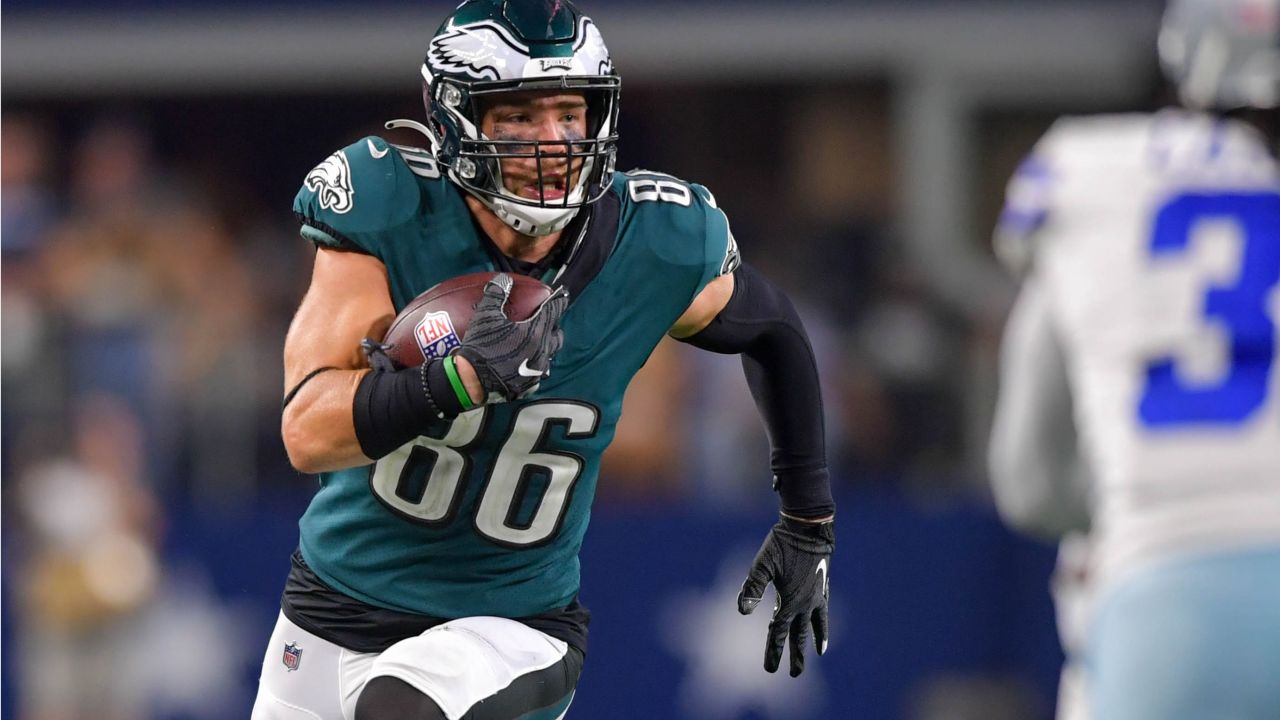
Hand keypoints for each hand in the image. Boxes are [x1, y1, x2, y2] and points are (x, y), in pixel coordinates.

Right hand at [455, 273, 568, 402]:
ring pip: (549, 355)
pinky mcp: (529, 384)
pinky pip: (538, 372)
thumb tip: (503, 279)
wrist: (473, 382)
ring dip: (545, 346)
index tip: (562, 296)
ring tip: (536, 342)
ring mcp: (537, 369)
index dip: (559, 302)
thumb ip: (496, 294)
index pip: (554, 311)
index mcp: (536, 331)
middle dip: (554, 327)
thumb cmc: (481, 346)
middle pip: (557, 336)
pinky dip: (534, 364)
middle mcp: (542, 350)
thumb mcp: (485, 316)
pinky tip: (524, 362)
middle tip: (547, 321)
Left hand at [737, 515, 833, 675]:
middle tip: (794, 675)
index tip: (770, 670)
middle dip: (795, 656)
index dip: (773, 652)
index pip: (777, 633)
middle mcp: (804, 605)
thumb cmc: (782, 545)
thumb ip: (752, 588)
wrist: (809, 529)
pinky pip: (823, 613)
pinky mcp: (821, 590)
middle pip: (797, 636)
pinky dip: (822, 626)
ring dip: (812, 642)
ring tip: (815, 656)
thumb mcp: (762, 564)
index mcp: (788, 602)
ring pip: (813, 627)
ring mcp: (815, 598)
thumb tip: (742, 611)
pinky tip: (822, 634)